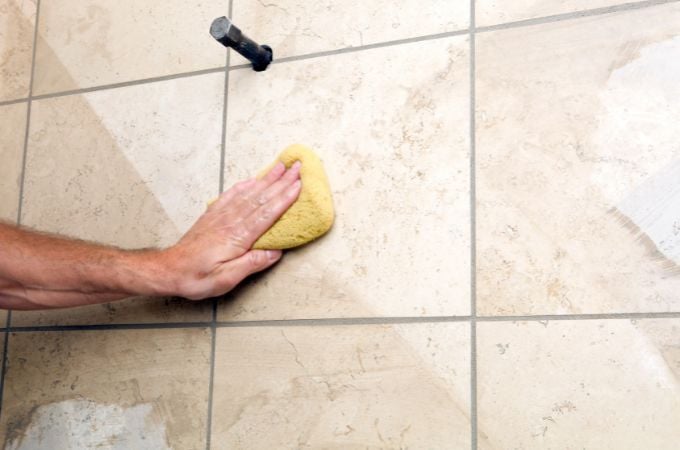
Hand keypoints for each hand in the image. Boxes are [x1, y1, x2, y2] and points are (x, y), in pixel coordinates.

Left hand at [161, 161, 300, 299]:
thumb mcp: (226, 279)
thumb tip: (275, 252)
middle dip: (281, 182)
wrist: (168, 270)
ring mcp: (220, 216)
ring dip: (266, 179)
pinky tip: (252, 180)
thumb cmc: (196, 277)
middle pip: (261, 198)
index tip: (299, 185)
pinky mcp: (212, 216)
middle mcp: (230, 221)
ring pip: (248, 193)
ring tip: (280, 166)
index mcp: (237, 236)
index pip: (266, 213)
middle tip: (297, 168)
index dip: (284, 198)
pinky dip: (244, 185)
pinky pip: (231, 195)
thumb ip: (251, 263)